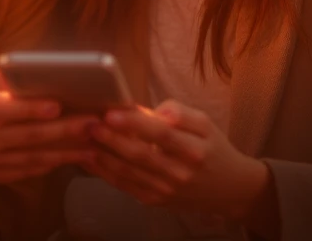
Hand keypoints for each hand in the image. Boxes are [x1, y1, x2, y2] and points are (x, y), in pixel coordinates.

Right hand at [0, 68, 96, 193]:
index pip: (6, 110)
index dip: (35, 108)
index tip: (61, 104)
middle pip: (29, 135)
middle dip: (67, 130)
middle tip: (99, 123)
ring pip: (31, 156)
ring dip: (65, 151)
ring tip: (96, 145)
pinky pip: (19, 171)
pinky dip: (44, 167)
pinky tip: (64, 161)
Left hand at [83, 100, 272, 223]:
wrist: (228, 189)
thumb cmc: (212, 149)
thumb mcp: (205, 124)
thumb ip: (179, 113)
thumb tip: (154, 110)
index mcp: (194, 150)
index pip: (161, 134)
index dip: (134, 123)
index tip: (112, 112)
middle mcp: (179, 173)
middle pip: (141, 155)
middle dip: (111, 139)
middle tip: (89, 124)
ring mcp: (166, 190)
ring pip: (129, 173)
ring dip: (103, 156)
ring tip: (83, 139)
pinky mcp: (155, 201)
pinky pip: (126, 186)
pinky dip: (105, 173)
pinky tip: (89, 158)